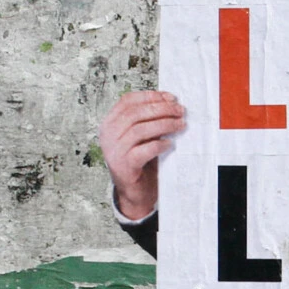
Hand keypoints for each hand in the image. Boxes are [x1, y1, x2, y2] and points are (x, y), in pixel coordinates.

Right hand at [100, 90, 185, 219]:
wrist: (135, 191)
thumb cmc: (140, 160)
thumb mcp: (141, 135)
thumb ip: (148, 119)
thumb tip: (170, 102)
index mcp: (110, 123)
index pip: (127, 101)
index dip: (150, 96)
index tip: (170, 97)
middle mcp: (108, 135)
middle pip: (135, 113)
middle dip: (161, 109)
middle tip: (180, 110)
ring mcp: (114, 151)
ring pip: (140, 129)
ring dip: (164, 124)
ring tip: (180, 125)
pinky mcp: (124, 166)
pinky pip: (144, 150)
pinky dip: (159, 145)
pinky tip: (170, 144)